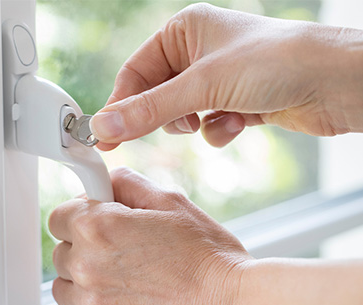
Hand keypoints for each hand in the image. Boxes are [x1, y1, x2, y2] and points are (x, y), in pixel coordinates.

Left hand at [48, 167, 252, 304]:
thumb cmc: (209, 259)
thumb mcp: (171, 203)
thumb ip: (128, 185)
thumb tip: (104, 183)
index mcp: (99, 227)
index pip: (59, 218)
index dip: (78, 218)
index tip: (93, 226)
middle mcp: (87, 266)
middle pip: (60, 254)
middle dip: (84, 250)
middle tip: (120, 256)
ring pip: (64, 289)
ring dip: (84, 285)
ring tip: (124, 285)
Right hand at [90, 3, 362, 149]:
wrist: (337, 83)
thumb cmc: (275, 62)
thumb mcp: (202, 86)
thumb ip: (149, 109)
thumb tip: (105, 125)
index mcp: (184, 31)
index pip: (135, 72)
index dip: (119, 105)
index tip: (104, 135)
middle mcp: (199, 53)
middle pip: (156, 96)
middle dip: (163, 116)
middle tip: (149, 136)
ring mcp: (218, 79)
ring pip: (181, 114)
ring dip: (195, 123)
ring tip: (213, 117)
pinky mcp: (236, 102)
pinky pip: (208, 125)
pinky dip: (219, 129)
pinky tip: (240, 123)